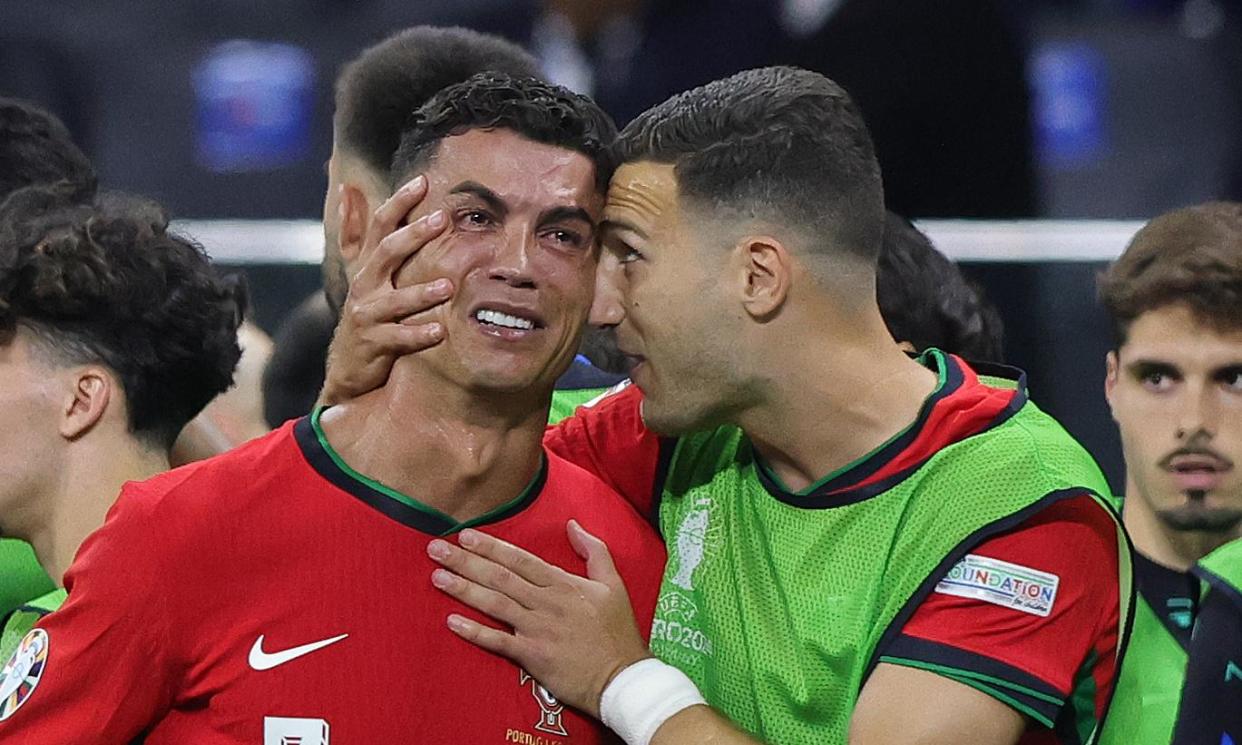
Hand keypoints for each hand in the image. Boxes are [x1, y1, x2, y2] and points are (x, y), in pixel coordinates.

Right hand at [320, 175, 452, 404]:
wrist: (348, 365)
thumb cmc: (365, 311)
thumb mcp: (357, 270)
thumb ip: (353, 232)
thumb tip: (346, 189)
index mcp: (366, 265)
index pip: (379, 226)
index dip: (398, 202)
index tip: (422, 181)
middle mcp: (364, 285)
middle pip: (386, 253)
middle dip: (414, 235)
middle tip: (442, 220)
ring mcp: (367, 315)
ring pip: (395, 301)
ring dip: (421, 292)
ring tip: (448, 286)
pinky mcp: (375, 344)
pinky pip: (399, 338)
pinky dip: (419, 335)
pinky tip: (440, 331)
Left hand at [427, 520, 652, 716]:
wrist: (622, 676)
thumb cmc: (618, 631)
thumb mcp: (613, 584)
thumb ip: (594, 551)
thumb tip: (572, 525)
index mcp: (563, 583)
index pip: (520, 559)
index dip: (490, 546)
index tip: (465, 535)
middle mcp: (545, 602)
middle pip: (499, 577)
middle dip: (465, 561)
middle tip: (436, 548)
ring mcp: (537, 629)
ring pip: (494, 603)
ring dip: (463, 589)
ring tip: (436, 576)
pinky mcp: (532, 656)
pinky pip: (497, 641)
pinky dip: (474, 631)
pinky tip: (451, 622)